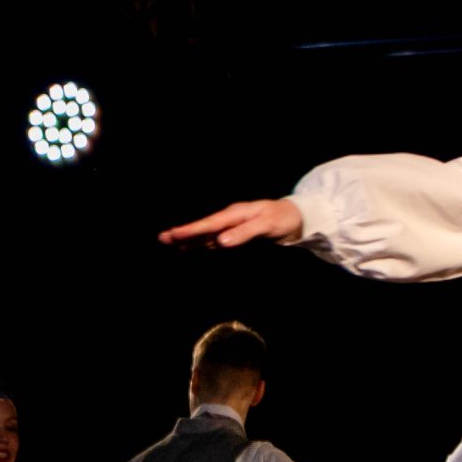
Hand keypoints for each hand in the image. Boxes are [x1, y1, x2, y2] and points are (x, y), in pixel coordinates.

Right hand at [158, 198, 303, 248]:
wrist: (299, 217)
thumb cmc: (283, 219)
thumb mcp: (267, 225)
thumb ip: (245, 233)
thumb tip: (221, 242)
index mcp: (236, 214)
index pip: (209, 224)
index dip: (191, 231)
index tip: (174, 235)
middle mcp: (231, 218)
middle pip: (204, 228)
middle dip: (184, 233)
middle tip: (162, 238)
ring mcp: (234, 226)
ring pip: (208, 234)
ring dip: (191, 239)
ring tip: (171, 243)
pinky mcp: (238, 233)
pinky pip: (217, 238)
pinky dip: (204, 243)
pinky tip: (194, 247)